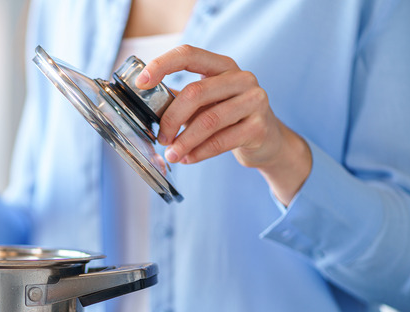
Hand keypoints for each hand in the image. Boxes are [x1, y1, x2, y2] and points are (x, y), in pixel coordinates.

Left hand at [136, 45, 310, 204]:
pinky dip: (199, 153)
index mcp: (223, 66)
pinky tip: (188, 159)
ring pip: (208, 121)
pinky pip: (221, 141)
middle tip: (161, 138)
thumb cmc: (230, 119)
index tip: (140, 83)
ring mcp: (254, 101)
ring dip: (184, 141)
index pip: (188, 54)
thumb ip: (180, 100)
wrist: (268, 141)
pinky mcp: (259, 127)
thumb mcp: (205, 104)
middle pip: (195, 93)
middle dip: (171, 119)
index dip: (161, 65)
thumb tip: (145, 102)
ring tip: (171, 154)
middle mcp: (242, 78)